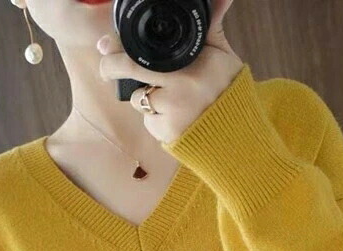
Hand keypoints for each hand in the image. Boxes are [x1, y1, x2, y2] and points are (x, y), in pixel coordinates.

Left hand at [97, 0, 243, 143]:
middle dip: (110, 68)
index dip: (118, 48)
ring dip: (143, 97)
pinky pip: (148, 121)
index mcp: (190, 62)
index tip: (105, 45)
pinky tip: (172, 116)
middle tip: (106, 68)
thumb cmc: (227, 89)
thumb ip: (212, 26)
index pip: (142, 52)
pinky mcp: (166, 132)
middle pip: (129, 71)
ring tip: (167, 97)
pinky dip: (154, 118)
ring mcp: (171, 111)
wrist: (236, 130)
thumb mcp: (221, 54)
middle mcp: (179, 86)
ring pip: (138, 99)